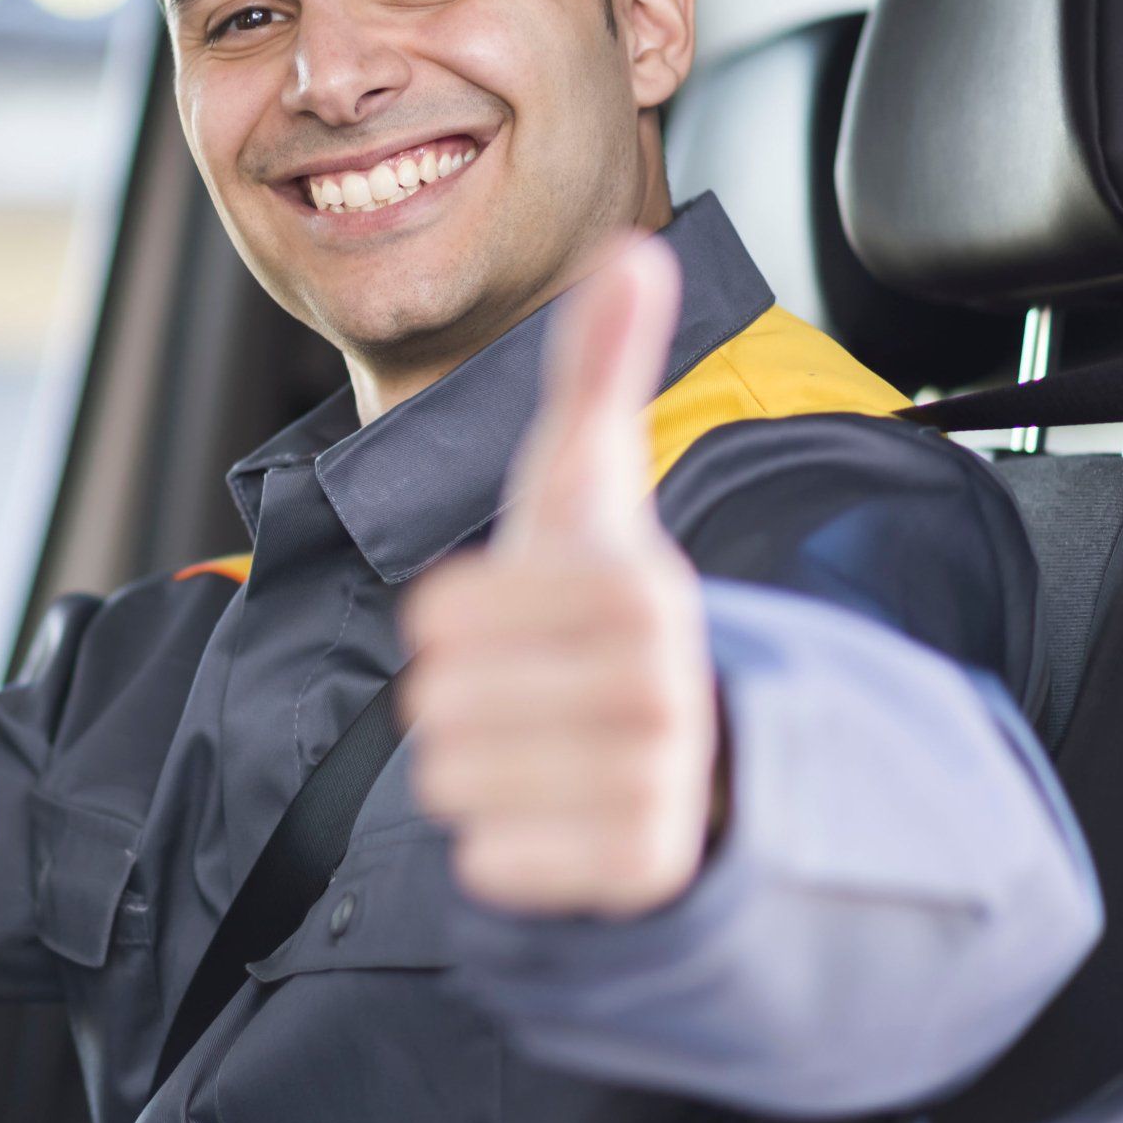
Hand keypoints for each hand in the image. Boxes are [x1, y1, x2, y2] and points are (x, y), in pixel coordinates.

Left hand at [401, 235, 723, 916]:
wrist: (682, 744)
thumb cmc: (599, 604)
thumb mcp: (587, 489)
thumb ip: (597, 372)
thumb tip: (631, 250)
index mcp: (637, 586)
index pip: (443, 615)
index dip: (451, 620)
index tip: (508, 618)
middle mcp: (659, 686)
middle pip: (440, 703)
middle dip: (460, 698)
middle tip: (525, 692)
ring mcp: (656, 785)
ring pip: (456, 783)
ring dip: (475, 770)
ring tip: (540, 748)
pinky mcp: (639, 872)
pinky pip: (493, 864)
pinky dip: (499, 846)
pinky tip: (552, 814)